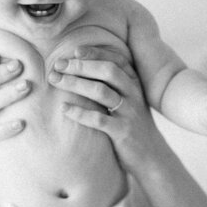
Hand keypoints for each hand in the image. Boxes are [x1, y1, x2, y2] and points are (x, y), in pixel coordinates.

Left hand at [48, 45, 165, 174]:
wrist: (151, 155)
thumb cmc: (132, 125)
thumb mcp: (128, 100)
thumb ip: (114, 84)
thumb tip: (85, 67)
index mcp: (134, 83)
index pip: (116, 59)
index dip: (95, 53)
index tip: (74, 51)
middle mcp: (133, 94)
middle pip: (107, 71)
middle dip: (81, 65)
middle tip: (58, 65)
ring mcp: (128, 113)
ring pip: (101, 91)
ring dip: (75, 84)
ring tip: (55, 81)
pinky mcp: (122, 132)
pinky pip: (99, 119)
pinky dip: (79, 112)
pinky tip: (64, 109)